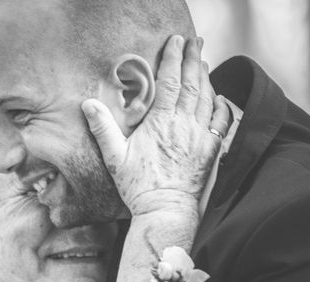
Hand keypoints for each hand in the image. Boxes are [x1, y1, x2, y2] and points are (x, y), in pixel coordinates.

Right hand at [82, 35, 230, 216]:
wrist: (166, 211)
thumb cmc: (139, 187)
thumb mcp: (115, 157)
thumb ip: (102, 128)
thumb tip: (87, 104)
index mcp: (162, 121)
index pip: (170, 80)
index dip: (173, 58)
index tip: (175, 41)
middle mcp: (185, 124)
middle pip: (193, 83)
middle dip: (193, 59)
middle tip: (195, 42)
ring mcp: (201, 136)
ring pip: (208, 98)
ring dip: (206, 77)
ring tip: (203, 62)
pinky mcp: (212, 150)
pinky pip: (222, 121)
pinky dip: (221, 105)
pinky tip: (220, 97)